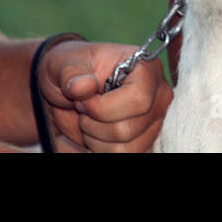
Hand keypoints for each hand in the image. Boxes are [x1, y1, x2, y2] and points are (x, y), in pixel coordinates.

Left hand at [36, 41, 171, 151]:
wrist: (68, 91)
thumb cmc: (71, 72)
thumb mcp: (63, 63)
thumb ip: (71, 72)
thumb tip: (83, 87)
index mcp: (146, 68)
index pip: (138, 100)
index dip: (104, 108)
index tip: (83, 102)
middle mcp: (158, 96)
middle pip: (126, 129)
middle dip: (93, 125)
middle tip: (82, 110)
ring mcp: (154, 122)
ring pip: (124, 149)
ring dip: (95, 140)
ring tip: (88, 122)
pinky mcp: (146, 142)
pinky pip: (124, 157)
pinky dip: (101, 150)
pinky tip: (94, 135)